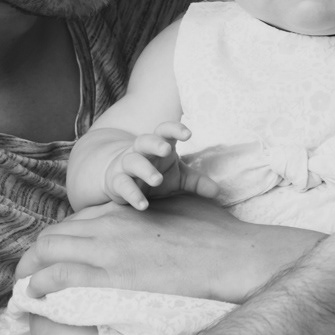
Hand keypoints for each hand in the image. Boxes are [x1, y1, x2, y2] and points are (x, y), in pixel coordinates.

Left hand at [16, 194, 322, 301]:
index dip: (60, 243)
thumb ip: (160, 212)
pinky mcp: (112, 274)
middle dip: (35, 258)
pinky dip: (40, 287)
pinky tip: (34, 299)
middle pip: (54, 236)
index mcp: (126, 210)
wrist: (231, 256)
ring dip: (29, 272)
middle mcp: (109, 224)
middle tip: (28, 278)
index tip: (54, 259)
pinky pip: (60, 277)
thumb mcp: (183, 210)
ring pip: (48, 252)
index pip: (76, 223)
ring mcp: (108, 248)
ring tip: (23, 291)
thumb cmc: (216, 234)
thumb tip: (159, 219)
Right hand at [102, 122, 219, 210]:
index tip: (188, 134)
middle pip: (145, 140)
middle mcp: (141, 151)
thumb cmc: (154, 172)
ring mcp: (126, 165)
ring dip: (144, 170)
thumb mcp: (177, 176)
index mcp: (158, 145)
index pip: (164, 130)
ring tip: (158, 180)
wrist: (118, 177)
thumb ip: (196, 182)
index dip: (175, 129)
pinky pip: (122, 185)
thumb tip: (218, 191)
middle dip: (155, 143)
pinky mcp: (116, 181)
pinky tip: (143, 205)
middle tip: (166, 149)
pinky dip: (132, 195)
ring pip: (132, 161)